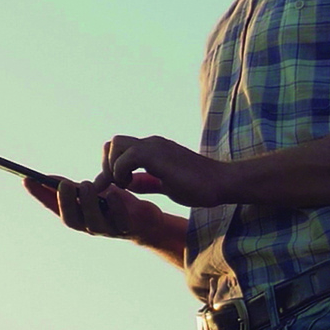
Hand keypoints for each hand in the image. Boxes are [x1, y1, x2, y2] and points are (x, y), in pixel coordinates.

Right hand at [23, 176, 164, 242]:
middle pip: (71, 220)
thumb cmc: (114, 204)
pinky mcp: (128, 228)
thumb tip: (46, 179)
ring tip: (87, 184)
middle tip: (65, 183)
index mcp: (78, 216)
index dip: (39, 195)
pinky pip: (120, 221)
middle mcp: (89, 226)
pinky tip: (112, 194)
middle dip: (65, 202)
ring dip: (88, 203)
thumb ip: (72, 188)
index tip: (27, 179)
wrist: (146, 221)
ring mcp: (108, 230)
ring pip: (93, 222)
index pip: (53, 208)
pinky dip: (115, 208)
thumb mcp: (91, 193)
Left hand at [94, 135, 229, 207]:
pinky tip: (131, 185)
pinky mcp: (158, 155)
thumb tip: (129, 183)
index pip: (121, 147)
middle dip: (107, 165)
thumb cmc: (200, 186)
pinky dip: (121, 172)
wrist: (222, 182)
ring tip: (124, 185)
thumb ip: (147, 182)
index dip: (111, 166)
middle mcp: (152, 143)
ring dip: (113, 167)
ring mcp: (155, 146)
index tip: (112, 187)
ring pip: (116, 144)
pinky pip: (126, 157)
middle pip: (114, 142)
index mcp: (154, 149)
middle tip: (118, 186)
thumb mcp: (167, 185)